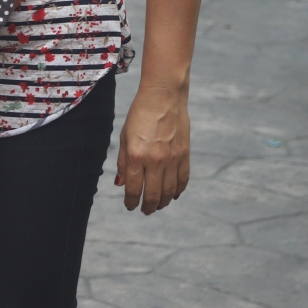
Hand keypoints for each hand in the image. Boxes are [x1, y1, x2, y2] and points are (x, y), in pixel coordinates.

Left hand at [115, 84, 189, 214]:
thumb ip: (124, 162)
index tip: (130, 206)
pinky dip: (178, 190)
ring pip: (170, 191)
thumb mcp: (125, 137)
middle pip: (154, 194)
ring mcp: (173, 159)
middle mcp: (155, 160)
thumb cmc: (139, 115)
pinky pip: (183, 180)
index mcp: (136, 156)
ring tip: (158, 205)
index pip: (134, 188)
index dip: (131, 201)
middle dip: (148, 206)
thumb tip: (121, 184)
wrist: (163, 97)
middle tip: (145, 210)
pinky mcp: (185, 154)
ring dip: (163, 202)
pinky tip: (173, 195)